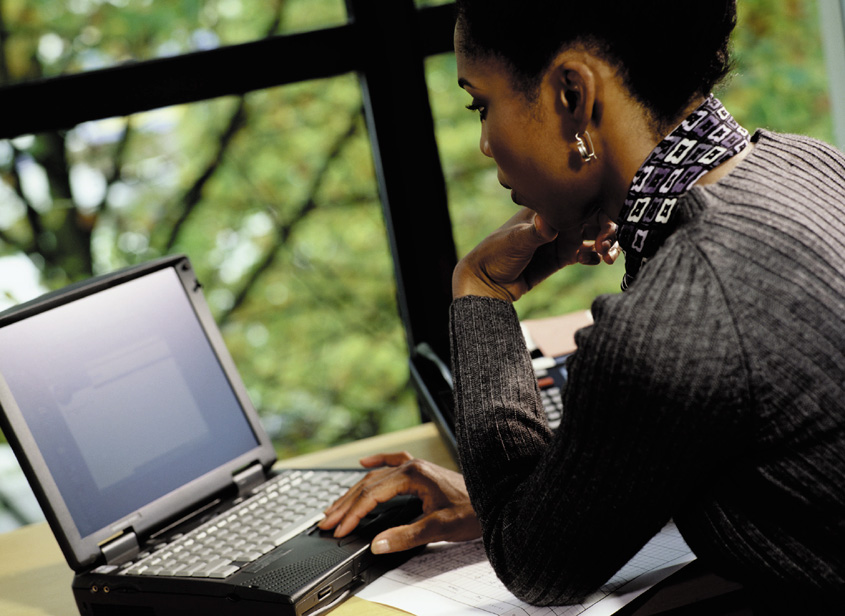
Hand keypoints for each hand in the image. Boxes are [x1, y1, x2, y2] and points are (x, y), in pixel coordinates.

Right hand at [318, 452, 480, 553]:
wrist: (496, 498)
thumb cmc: (473, 511)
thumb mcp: (438, 527)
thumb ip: (406, 536)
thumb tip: (377, 544)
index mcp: (412, 475)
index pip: (372, 495)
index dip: (353, 514)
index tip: (339, 529)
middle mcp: (411, 466)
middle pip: (369, 484)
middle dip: (346, 505)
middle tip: (326, 521)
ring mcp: (416, 466)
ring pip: (376, 476)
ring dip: (354, 491)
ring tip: (335, 505)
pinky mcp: (421, 471)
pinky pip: (392, 461)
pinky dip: (376, 462)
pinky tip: (365, 462)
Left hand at [452, 208, 619, 301]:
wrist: (487, 284)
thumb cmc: (495, 256)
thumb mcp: (515, 242)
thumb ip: (534, 233)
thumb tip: (547, 223)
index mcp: (546, 207)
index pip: (580, 200)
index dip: (598, 211)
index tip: (603, 228)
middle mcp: (557, 220)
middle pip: (592, 217)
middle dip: (607, 229)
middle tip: (607, 246)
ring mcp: (560, 239)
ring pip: (592, 236)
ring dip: (605, 244)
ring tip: (607, 257)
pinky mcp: (561, 258)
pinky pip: (585, 254)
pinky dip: (593, 256)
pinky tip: (594, 261)